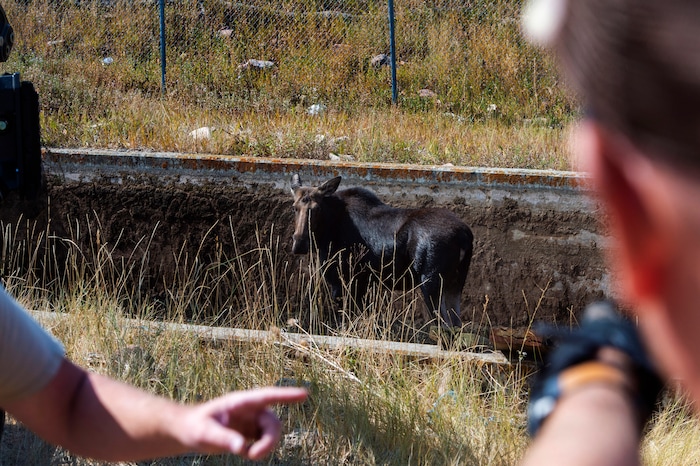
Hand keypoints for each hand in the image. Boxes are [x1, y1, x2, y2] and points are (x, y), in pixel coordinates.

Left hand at [178, 387, 307, 459]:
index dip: (286, 395)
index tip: (304, 394)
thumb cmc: (194, 426)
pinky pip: (264, 441)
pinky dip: (259, 449)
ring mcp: (252, 420)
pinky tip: (245, 452)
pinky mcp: (251, 432)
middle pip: (272, 422)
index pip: (267, 397)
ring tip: (249, 456)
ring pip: (271, 432)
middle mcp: (250, 409)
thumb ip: (223, 438)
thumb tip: (242, 447)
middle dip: (269, 440)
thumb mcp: (204, 433)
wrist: (188, 431)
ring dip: (266, 446)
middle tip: (254, 456)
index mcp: (240, 401)